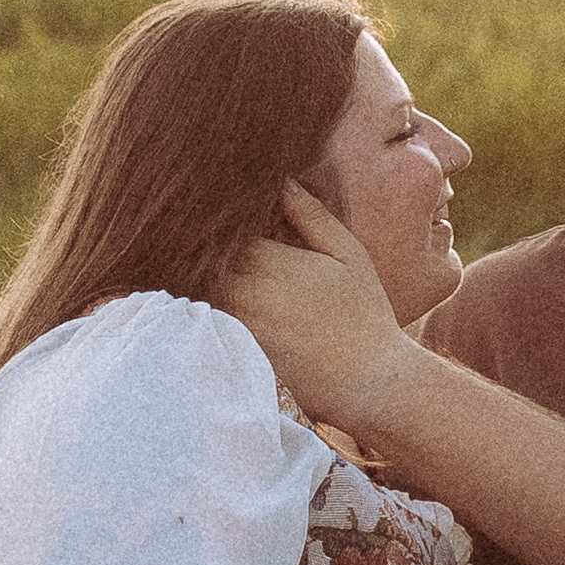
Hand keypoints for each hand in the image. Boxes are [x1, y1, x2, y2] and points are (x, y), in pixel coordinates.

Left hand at [220, 186, 420, 428]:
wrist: (368, 382)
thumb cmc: (365, 314)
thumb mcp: (348, 255)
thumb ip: (312, 217)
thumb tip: (281, 182)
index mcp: (273, 263)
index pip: (223, 228)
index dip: (221, 218)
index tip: (219, 208)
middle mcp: (247, 294)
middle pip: (204, 257)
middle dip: (205, 244)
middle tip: (197, 228)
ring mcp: (237, 325)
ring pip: (200, 288)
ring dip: (202, 273)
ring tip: (200, 259)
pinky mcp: (236, 350)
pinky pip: (206, 320)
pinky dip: (207, 305)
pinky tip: (218, 297)